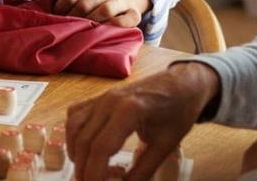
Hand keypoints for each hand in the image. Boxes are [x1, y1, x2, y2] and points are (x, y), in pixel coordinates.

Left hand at [55, 0, 151, 27]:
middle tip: (67, 24)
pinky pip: (123, 22)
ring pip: (105, 10)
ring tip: (81, 27)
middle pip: (86, 3)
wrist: (116, 0)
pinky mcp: (135, 13)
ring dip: (89, 22)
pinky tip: (100, 30)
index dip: (62, 5)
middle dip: (73, 16)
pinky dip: (110, 26)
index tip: (58, 13)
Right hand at [67, 62, 218, 180]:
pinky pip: (76, 114)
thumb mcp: (165, 145)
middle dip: (83, 168)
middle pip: (84, 140)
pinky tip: (82, 148)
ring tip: (84, 171)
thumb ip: (144, 170)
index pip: (102, 147)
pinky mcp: (100, 97)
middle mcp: (110, 100)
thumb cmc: (179, 111)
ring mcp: (102, 96)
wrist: (183, 84)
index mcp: (129, 110)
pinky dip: (73, 133)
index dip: (94, 172)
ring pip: (74, 126)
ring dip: (74, 152)